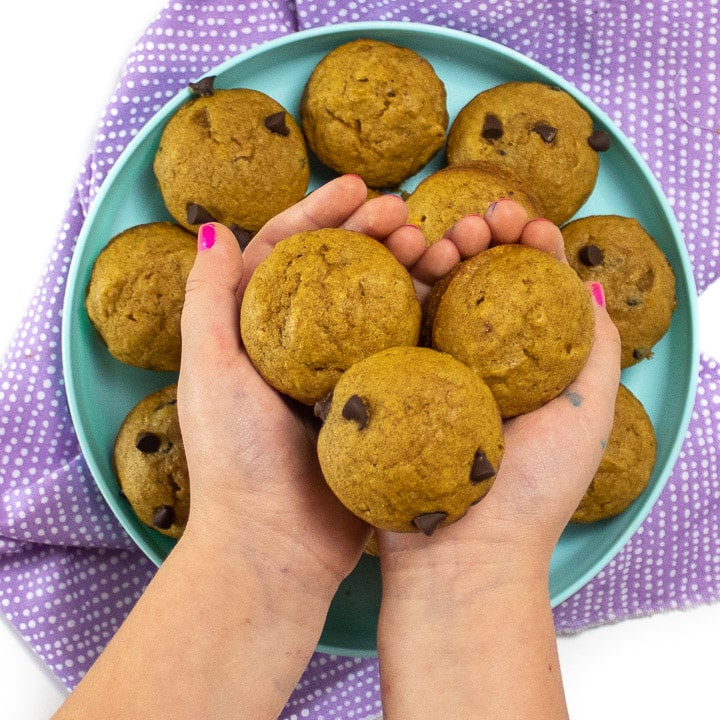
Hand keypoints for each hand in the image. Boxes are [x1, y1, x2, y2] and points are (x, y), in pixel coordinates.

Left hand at [177, 175, 424, 588]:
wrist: (277, 548)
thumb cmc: (236, 462)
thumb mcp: (211, 373)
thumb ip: (208, 300)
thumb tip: (214, 230)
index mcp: (257, 332)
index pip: (288, 253)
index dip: (321, 214)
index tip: (359, 187)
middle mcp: (300, 348)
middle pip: (341, 272)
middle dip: (371, 233)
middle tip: (407, 212)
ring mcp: (343, 374)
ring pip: (378, 305)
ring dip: (405, 268)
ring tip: (436, 243)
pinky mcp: (376, 403)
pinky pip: (404, 348)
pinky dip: (425, 318)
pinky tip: (450, 294)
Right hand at [379, 198, 620, 571]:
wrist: (461, 558)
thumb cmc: (530, 493)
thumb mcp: (587, 415)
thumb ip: (593, 347)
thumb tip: (593, 285)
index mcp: (522, 363)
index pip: (527, 287)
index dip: (527, 244)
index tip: (522, 221)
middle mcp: (474, 361)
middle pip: (478, 281)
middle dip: (480, 238)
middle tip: (477, 223)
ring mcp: (427, 369)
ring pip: (431, 294)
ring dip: (437, 254)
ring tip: (441, 238)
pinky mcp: (387, 382)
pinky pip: (389, 324)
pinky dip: (396, 288)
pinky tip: (400, 263)